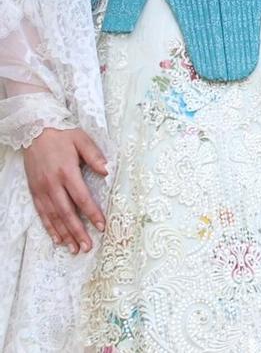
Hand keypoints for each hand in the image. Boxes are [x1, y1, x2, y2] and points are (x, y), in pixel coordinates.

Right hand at [24, 126, 106, 253]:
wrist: (35, 130)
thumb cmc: (62, 135)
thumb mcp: (82, 140)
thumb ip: (95, 156)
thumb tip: (108, 171)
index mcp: (67, 172)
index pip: (82, 198)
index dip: (92, 214)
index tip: (102, 226)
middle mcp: (52, 184)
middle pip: (67, 213)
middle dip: (78, 231)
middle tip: (87, 246)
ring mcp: (41, 189)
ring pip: (53, 217)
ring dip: (64, 234)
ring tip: (74, 248)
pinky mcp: (34, 191)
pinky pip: (42, 213)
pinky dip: (49, 227)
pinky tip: (57, 238)